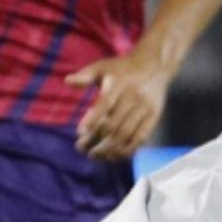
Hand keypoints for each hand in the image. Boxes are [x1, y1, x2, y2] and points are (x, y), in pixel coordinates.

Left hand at [67, 46, 171, 160]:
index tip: (79, 132)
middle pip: (114, 123)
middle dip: (96, 139)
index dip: (92, 119)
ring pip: (126, 134)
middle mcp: (133, 96)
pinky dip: (127, 150)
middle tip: (81, 148)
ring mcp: (145, 108)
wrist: (155, 65)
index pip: (105, 104)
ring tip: (94, 155)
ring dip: (109, 149)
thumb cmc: (122, 69)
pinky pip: (140, 138)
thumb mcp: (103, 66)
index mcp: (119, 83)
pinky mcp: (154, 117)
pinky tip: (113, 156)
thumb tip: (67, 81)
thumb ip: (85, 75)